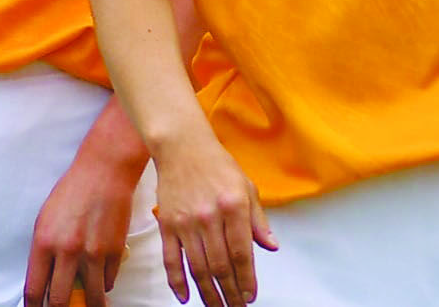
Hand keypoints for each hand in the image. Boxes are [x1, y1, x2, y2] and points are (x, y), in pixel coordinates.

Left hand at [23, 140, 145, 306]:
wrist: (104, 171)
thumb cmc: (73, 191)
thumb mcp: (46, 219)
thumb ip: (44, 252)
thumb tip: (46, 280)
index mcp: (44, 242)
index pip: (34, 290)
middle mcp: (67, 250)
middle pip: (60, 301)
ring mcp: (93, 252)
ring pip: (91, 297)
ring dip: (89, 305)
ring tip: (89, 305)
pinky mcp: (115, 250)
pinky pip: (108, 280)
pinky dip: (104, 283)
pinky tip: (101, 277)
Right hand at [150, 131, 276, 306]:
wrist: (183, 147)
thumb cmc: (217, 166)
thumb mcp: (247, 187)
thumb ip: (258, 220)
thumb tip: (271, 246)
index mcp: (234, 206)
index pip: (242, 252)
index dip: (247, 279)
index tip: (250, 295)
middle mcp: (210, 216)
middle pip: (219, 265)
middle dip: (229, 292)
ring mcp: (186, 222)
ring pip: (197, 268)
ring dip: (208, 293)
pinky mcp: (167, 225)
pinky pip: (172, 260)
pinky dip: (177, 281)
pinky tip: (186, 296)